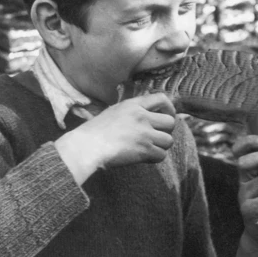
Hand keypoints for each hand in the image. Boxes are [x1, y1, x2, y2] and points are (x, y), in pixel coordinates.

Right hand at [55, 93, 176, 184]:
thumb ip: (131, 111)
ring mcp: (144, 133)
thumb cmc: (94, 131)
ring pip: (168, 140)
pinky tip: (144, 158)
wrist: (87, 146)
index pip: (162, 98)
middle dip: (166, 131)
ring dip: (161, 146)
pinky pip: (161, 155)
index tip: (167, 116)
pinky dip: (155, 158)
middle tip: (156, 136)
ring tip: (149, 148)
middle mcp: (142, 117)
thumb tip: (147, 115)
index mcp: (134, 105)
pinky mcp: (144, 150)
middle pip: (170, 122)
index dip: (169, 108)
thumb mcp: (113, 111)